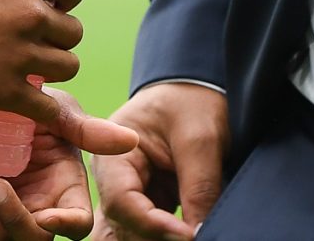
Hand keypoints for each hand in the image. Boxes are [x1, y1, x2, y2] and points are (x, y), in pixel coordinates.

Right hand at [0, 0, 88, 126]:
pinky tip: (35, 110)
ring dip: (55, 72)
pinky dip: (46, 112)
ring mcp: (22, 54)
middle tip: (38, 46)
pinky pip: (48, 107)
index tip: (53, 8)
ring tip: (35, 75)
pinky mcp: (9, 91)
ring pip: (68, 67)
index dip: (66, 0)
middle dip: (59, 40)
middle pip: (74, 32)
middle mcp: (30, 13)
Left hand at [0, 90, 136, 240]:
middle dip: (9, 220)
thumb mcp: (59, 110)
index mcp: (65, 189)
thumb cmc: (32, 100)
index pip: (76, 225)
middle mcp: (36, 208)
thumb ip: (86, 129)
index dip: (64, 226)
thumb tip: (130, 139)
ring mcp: (2, 211)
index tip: (45, 215)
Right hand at [91, 81, 227, 240]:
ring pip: (134, 235)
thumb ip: (200, 187)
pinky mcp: (152, 205)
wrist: (196, 88)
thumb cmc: (192, 101)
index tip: (189, 234)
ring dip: (159, 239)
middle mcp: (114, 181)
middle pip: (124, 225)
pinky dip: (165, 237)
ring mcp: (132, 195)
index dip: (153, 225)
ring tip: (190, 233)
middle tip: (191, 236)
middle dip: (154, 236)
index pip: (121, 202)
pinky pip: (151, 233)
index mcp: (113, 156)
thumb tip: (200, 235)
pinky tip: (184, 234)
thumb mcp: (201, 138)